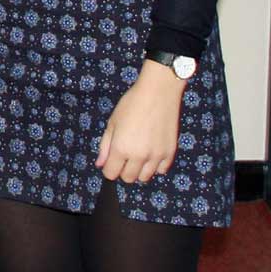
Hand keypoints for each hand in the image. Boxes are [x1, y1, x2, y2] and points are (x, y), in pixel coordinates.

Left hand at [96, 61, 184, 183]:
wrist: (158, 93)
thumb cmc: (132, 104)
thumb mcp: (112, 122)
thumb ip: (105, 146)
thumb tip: (100, 164)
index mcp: (121, 148)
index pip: (111, 174)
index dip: (109, 168)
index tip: (111, 160)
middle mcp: (139, 156)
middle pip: (128, 178)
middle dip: (123, 170)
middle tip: (125, 156)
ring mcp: (156, 156)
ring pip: (145, 178)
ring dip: (139, 170)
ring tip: (138, 154)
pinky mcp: (170, 153)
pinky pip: (161, 170)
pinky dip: (155, 166)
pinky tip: (152, 153)